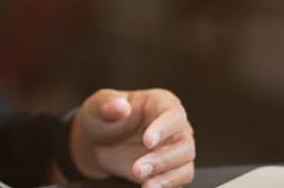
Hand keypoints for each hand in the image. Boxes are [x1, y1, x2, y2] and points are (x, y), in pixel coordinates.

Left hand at [69, 88, 194, 187]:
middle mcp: (175, 127)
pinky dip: (167, 186)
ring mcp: (175, 149)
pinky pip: (179, 180)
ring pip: (185, 165)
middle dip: (163, 159)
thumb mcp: (98, 106)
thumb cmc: (103, 117)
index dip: (164, 128)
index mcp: (162, 103)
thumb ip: (108, 104)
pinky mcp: (170, 170)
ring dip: (167, 177)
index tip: (147, 142)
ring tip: (146, 185)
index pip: (174, 114)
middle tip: (138, 169)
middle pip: (184, 144)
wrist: (98, 143)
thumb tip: (121, 106)